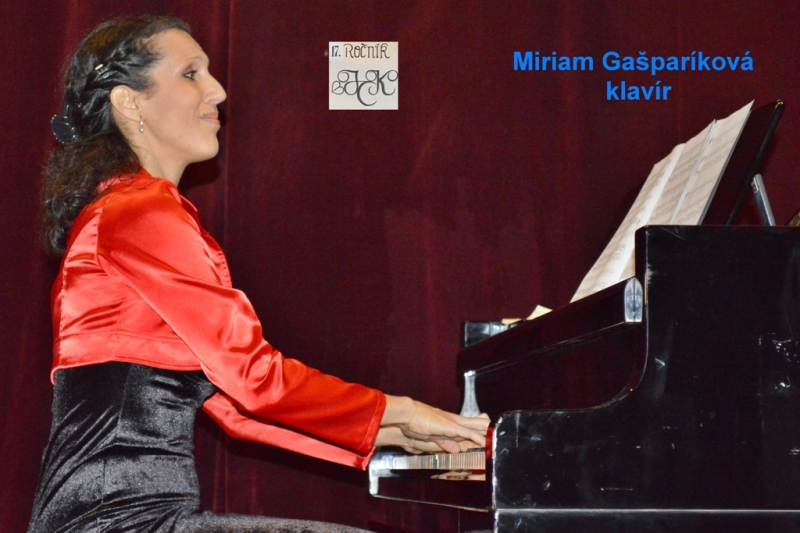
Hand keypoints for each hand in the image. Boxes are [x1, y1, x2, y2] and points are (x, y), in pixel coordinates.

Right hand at [375, 395, 489, 453]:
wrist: (409, 416)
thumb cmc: (415, 425)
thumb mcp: (432, 438)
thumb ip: (445, 443)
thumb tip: (456, 449)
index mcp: (449, 424)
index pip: (468, 427)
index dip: (478, 431)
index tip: (487, 433)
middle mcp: (454, 422)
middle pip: (475, 424)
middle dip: (486, 428)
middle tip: (497, 431)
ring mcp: (454, 424)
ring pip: (475, 427)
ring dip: (485, 432)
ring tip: (496, 436)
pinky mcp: (452, 427)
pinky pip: (468, 433)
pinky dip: (477, 438)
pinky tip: (485, 442)